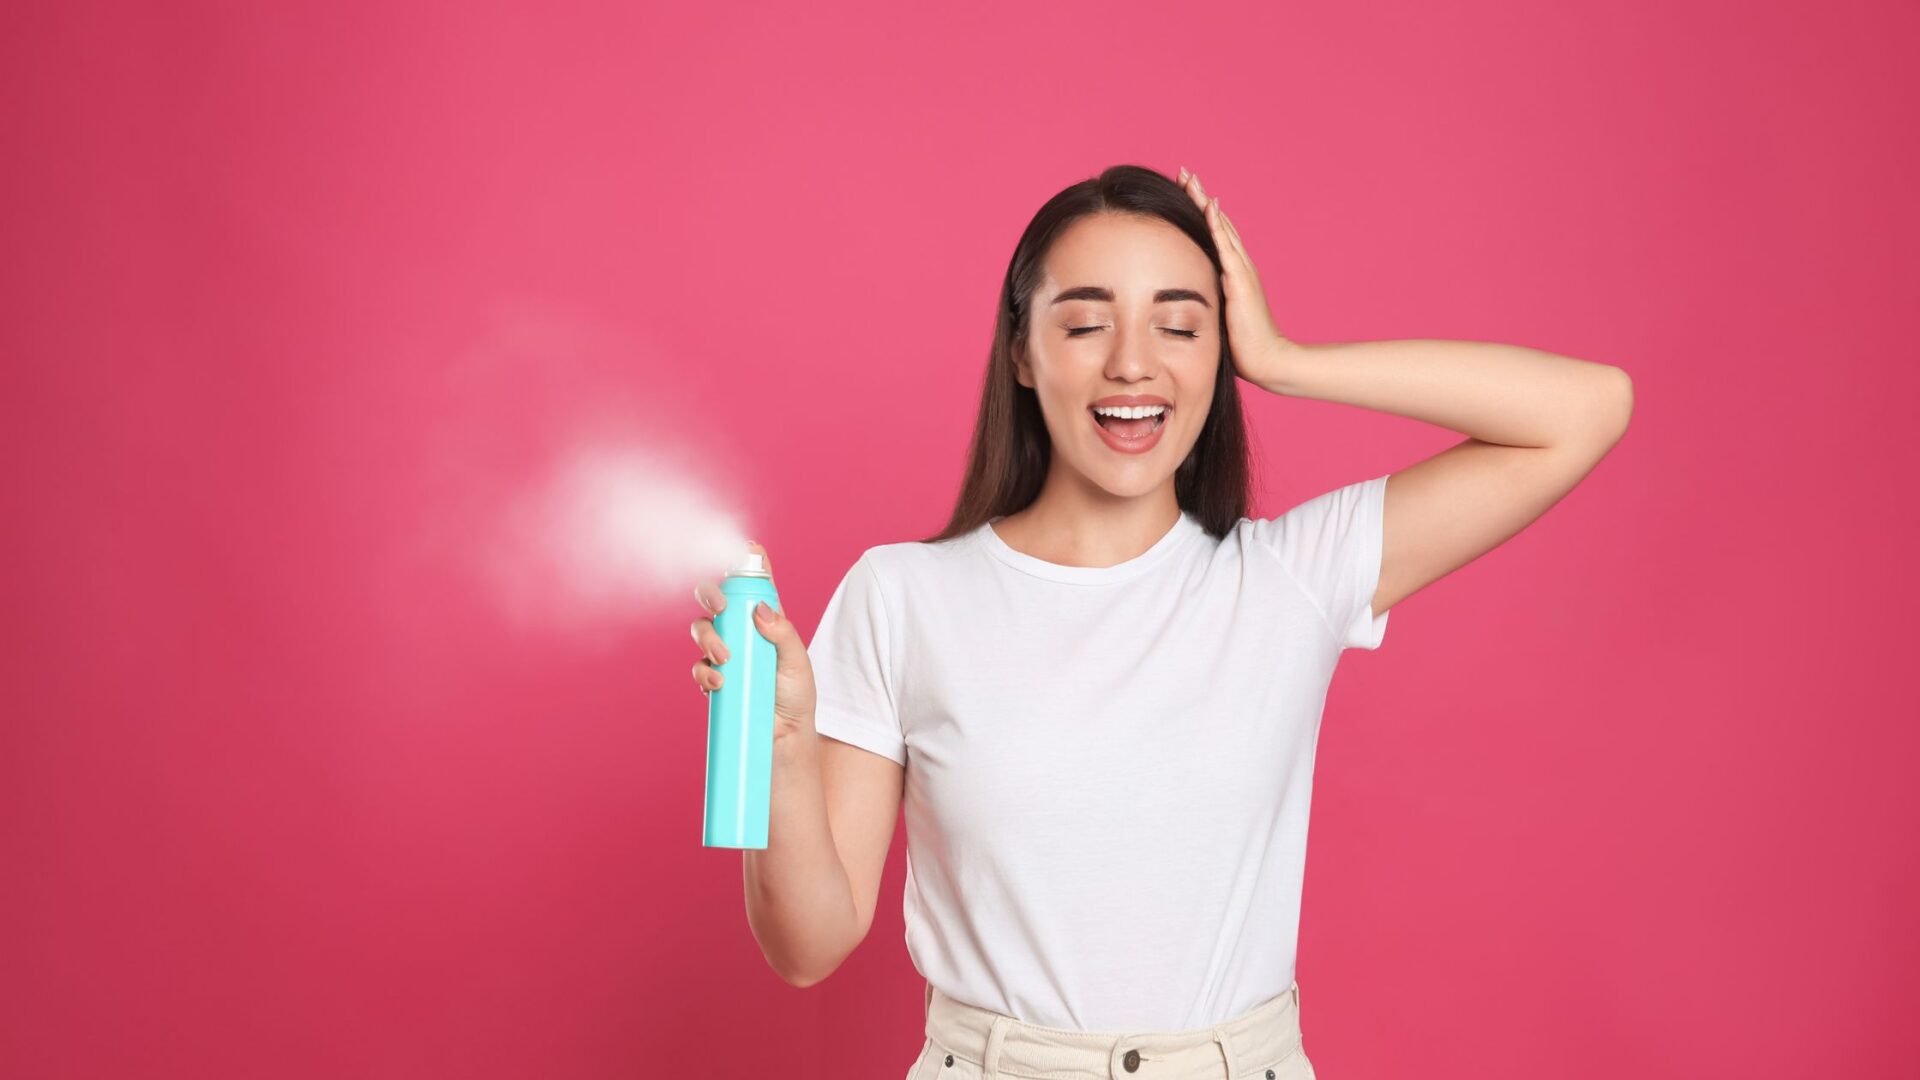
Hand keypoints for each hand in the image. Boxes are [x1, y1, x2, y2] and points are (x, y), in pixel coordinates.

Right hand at [691, 541, 817, 743]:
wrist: (783, 737)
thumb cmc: (796, 696)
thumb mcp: (798, 662)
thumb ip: (783, 633)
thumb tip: (761, 609)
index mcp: (764, 618)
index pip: (753, 583)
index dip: (746, 561)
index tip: (746, 548)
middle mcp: (741, 630)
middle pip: (715, 597)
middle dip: (710, 592)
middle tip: (720, 604)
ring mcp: (724, 652)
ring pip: (701, 628)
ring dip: (707, 638)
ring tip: (725, 658)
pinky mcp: (713, 676)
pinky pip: (698, 666)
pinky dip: (704, 671)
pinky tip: (719, 682)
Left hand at [1178, 167, 1300, 392]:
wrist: (1267, 360)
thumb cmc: (1242, 346)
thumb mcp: (1220, 316)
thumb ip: (1208, 302)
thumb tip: (1185, 301)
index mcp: (1233, 273)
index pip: (1213, 235)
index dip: (1199, 212)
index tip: (1182, 191)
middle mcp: (1239, 266)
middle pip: (1218, 223)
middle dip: (1200, 197)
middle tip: (1184, 173)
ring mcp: (1242, 271)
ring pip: (1221, 227)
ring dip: (1205, 202)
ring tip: (1190, 179)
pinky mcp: (1240, 281)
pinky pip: (1226, 247)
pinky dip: (1217, 226)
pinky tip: (1209, 206)